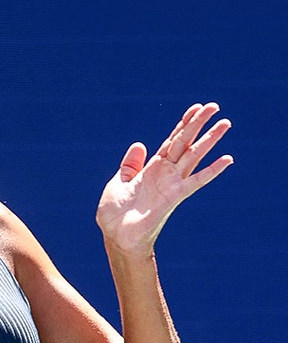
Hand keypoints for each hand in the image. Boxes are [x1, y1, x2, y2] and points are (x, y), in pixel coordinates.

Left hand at [96, 103, 232, 255]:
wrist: (116, 236)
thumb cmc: (115, 214)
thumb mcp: (118, 183)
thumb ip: (130, 165)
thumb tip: (139, 144)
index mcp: (151, 169)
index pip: (171, 141)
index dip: (183, 124)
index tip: (196, 108)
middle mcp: (165, 173)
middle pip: (185, 142)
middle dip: (199, 124)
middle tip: (215, 106)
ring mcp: (171, 184)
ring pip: (193, 155)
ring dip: (209, 140)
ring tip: (225, 123)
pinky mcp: (174, 197)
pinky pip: (196, 181)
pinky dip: (211, 170)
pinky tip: (227, 159)